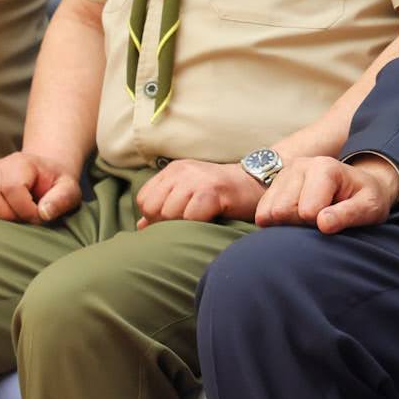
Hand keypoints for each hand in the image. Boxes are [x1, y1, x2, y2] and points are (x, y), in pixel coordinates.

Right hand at [0, 150, 82, 222]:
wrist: (43, 175)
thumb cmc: (55, 185)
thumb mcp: (69, 189)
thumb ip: (62, 199)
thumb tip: (43, 213)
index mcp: (20, 163)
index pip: (13, 188)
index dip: (26, 209)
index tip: (37, 217)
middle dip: (5, 215)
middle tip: (20, 221)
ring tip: (6, 222)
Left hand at [137, 160, 264, 228]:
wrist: (257, 184)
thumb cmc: (223, 195)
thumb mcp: (190, 195)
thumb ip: (165, 207)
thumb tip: (141, 226)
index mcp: (173, 171)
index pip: (144, 200)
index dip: (155, 216)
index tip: (175, 221)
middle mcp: (182, 171)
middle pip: (153, 208)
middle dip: (167, 223)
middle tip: (189, 224)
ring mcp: (196, 179)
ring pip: (169, 214)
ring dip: (183, 225)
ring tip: (201, 222)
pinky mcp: (212, 190)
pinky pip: (191, 217)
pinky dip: (198, 225)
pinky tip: (211, 220)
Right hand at [255, 154, 398, 232]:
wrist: (358, 187)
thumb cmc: (365, 199)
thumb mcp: (369, 208)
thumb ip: (348, 215)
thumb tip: (322, 223)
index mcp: (324, 168)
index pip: (306, 212)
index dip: (320, 224)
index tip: (334, 217)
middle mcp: (300, 166)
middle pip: (282, 212)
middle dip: (300, 224)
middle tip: (320, 218)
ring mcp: (284, 174)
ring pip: (268, 214)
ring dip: (287, 224)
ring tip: (310, 216)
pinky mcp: (274, 185)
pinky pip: (262, 213)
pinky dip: (276, 223)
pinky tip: (295, 218)